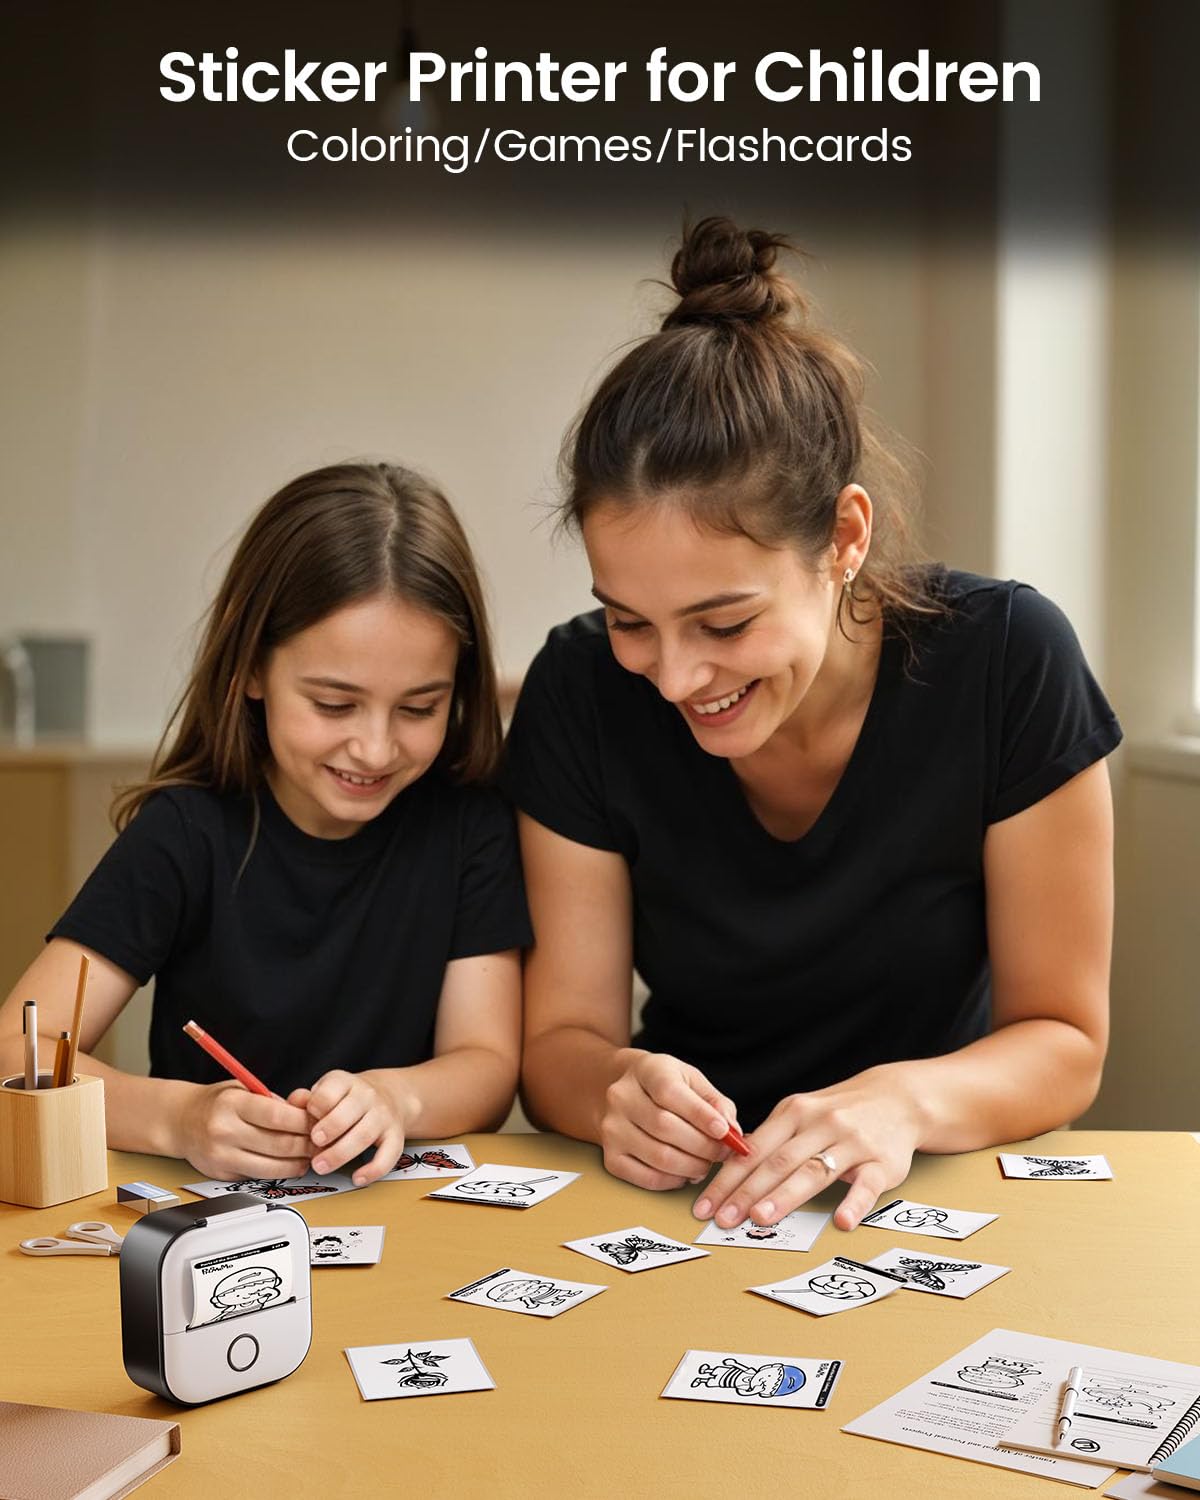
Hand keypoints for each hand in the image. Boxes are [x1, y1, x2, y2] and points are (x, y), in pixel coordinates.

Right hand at [177, 1081, 314, 1181]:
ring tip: (309, 1155)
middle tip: (321, 1141)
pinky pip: (258, 1176)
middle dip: (306, 1144)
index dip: (303, 1121)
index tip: (318, 1120)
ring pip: (271, 1167)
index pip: (277, 1116)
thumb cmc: (216, 1102)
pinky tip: (290, 1164)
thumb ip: (273, 1100)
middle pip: (278, 1144)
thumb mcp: (243, 1088)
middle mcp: (225, 1131)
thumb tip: (307, 1109)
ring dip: (297, 1163)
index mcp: (232, 1104)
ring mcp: (222, 1156)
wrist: (180, 1121)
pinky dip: (280, 1172)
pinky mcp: (222, 1174)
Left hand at [298, 1070, 412, 1186]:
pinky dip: (374, 1169)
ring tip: (321, 1166)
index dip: (315, 1108)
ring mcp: (383, 1116)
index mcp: (346, 1083)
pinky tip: (357, 1178)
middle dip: (328, 1130)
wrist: (388, 1094)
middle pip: (349, 1112)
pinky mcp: (395, 1136)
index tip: (304, 1122)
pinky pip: (389, 1154)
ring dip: (341, 1153)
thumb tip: (293, 1102)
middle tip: (313, 1145)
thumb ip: (307, 1100)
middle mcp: (367, 1096)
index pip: (329, 1092)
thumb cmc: (347, 1099)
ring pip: (365, 1135)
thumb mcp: (326, 1090)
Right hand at [600, 1051, 738, 1190]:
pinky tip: (685, 1173)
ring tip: (706, 1163)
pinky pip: (646, 1178)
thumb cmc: (665, 1087)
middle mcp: (622, 1097)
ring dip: (692, 1166)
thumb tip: (733, 1131)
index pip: (670, 1091)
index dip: (700, 1114)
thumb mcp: (692, 1081)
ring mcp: (612, 1128)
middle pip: (665, 1127)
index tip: (724, 1131)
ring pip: (658, 1156)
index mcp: (646, 1070)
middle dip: (703, 1146)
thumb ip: (716, 1102)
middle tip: (723, 1153)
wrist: (624, 1094)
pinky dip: (673, 1181)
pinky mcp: (610, 1157)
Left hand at [693, 1066, 921, 1231]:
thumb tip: (732, 1171)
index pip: (754, 1150)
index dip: (728, 1178)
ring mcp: (852, 1143)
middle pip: (777, 1162)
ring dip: (785, 1196)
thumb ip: (772, 1139)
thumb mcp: (802, 1113)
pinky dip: (854, 1203)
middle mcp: (820, 1124)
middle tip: (723, 1220)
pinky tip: (841, 1222)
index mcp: (794, 1112)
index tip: (706, 1205)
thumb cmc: (839, 1112)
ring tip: (761, 1219)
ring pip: (813, 1171)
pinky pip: (867, 1185)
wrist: (897, 1099)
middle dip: (746, 1192)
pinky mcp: (882, 1163)